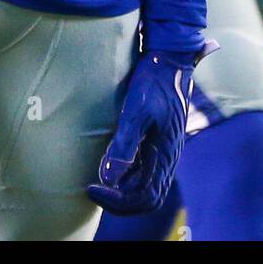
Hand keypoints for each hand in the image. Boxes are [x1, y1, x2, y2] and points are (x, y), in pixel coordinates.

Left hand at [87, 50, 200, 215]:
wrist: (170, 61)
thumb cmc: (153, 83)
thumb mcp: (136, 110)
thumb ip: (124, 144)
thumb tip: (109, 178)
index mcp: (165, 155)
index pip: (146, 198)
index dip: (118, 201)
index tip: (92, 187)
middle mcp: (167, 159)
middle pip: (147, 199)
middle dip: (120, 202)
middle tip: (92, 189)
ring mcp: (164, 152)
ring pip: (146, 187)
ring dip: (122, 190)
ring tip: (96, 181)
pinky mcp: (158, 143)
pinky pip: (144, 171)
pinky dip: (126, 176)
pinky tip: (108, 164)